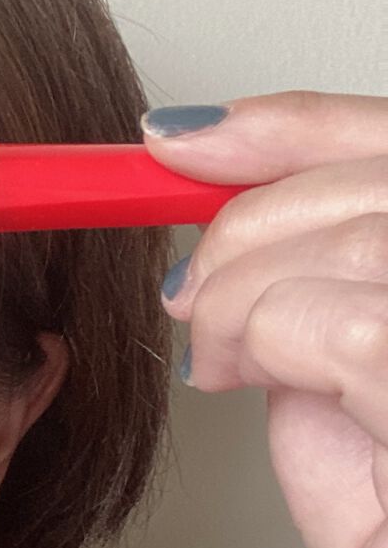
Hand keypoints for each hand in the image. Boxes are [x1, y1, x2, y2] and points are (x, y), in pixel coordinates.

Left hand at [141, 90, 387, 547]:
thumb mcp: (352, 420)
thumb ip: (328, 324)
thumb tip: (251, 265)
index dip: (298, 127)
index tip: (181, 138)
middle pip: (381, 183)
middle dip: (247, 217)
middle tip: (187, 294)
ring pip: (357, 244)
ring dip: (242, 290)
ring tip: (217, 354)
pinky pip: (345, 326)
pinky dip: (264, 338)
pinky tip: (237, 375)